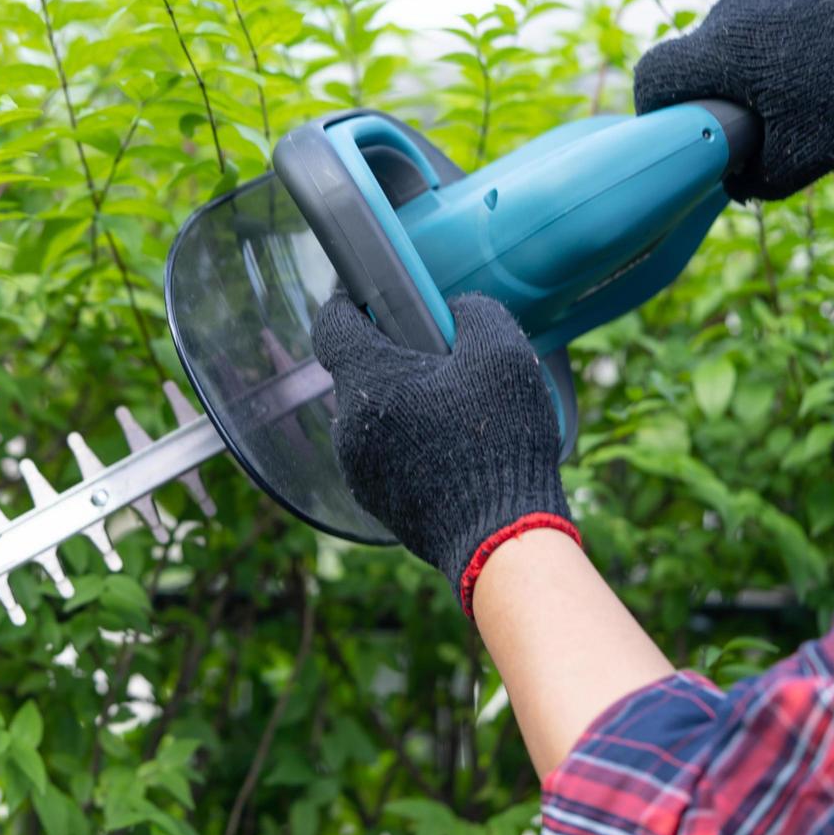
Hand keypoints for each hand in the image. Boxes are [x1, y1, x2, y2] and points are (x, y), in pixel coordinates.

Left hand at [311, 293, 575, 615]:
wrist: (501, 537)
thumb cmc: (500, 442)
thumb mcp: (503, 354)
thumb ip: (474, 312)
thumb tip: (454, 309)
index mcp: (368, 379)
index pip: (330, 323)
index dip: (348, 302)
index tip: (373, 297)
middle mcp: (347, 424)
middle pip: (356, 369)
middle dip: (392, 356)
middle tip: (442, 357)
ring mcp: (355, 467)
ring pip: (369, 414)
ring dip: (400, 402)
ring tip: (453, 408)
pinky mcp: (373, 498)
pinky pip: (380, 452)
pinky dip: (406, 441)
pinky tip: (450, 448)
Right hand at [634, 0, 833, 200]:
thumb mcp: (802, 155)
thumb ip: (757, 183)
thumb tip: (738, 187)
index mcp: (712, 56)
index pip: (652, 76)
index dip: (653, 108)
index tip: (678, 130)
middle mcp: (724, 20)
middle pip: (694, 66)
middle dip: (711, 101)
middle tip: (742, 130)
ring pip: (730, 49)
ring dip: (745, 79)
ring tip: (787, 104)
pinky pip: (762, 30)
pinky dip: (773, 57)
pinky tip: (811, 75)